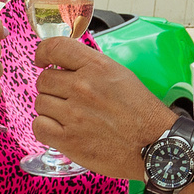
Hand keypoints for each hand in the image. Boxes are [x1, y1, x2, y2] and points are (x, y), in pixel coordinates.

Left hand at [31, 35, 173, 178]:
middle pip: (44, 79)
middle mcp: (82, 87)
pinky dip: (46, 128)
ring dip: (50, 108)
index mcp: (97, 67)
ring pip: (40, 102)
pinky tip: (60, 129)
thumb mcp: (120, 75)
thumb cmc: (142, 113)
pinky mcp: (68, 140)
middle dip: (52, 87)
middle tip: (66, 97)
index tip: (42, 60)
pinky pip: (39, 126)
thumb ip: (91, 67)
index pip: (55, 47)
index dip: (43, 53)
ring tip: (69, 116)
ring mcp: (73, 114)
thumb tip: (64, 65)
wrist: (154, 145)